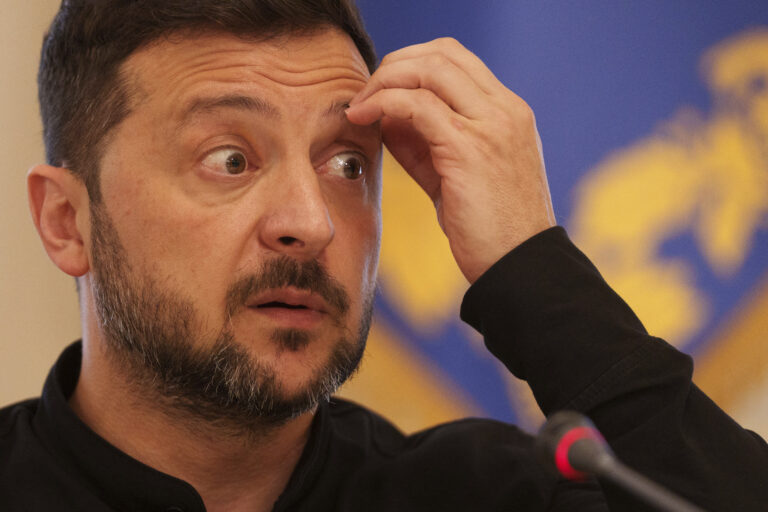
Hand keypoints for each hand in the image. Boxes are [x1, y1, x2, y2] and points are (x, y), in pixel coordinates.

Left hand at [346, 38, 554, 282]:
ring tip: (358, 107)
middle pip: (442, 53)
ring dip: (384, 81)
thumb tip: (386, 117)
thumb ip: (427, 143)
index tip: (383, 89)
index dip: (412, 64)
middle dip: (394, 65)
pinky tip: (362, 119)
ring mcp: (491, 125)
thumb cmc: (490, 231)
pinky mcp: (469, 148)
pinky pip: (415, 105)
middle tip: (366, 94)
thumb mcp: (458, 177)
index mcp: (509, 113)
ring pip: (428, 70)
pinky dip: (382, 104)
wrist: (520, 268)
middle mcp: (505, 110)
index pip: (456, 60)